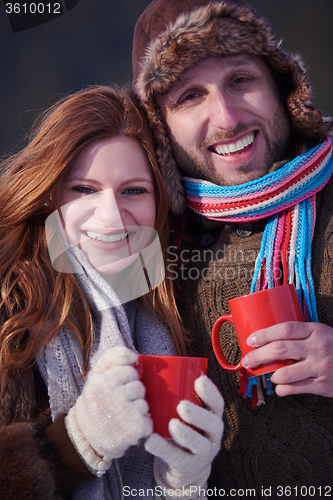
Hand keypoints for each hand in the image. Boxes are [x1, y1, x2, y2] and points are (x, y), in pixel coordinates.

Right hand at [65, 346, 152, 474]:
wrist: (85, 438)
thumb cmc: (96, 401)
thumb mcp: (96, 376)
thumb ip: (112, 358)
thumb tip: (134, 355)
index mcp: (100, 382)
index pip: (130, 370)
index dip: (127, 379)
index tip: (117, 388)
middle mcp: (110, 396)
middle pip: (139, 386)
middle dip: (133, 395)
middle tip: (119, 404)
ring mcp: (123, 412)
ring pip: (144, 404)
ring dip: (137, 410)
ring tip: (122, 417)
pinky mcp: (134, 429)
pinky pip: (149, 421)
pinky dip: (142, 426)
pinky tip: (128, 428)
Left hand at [144, 375, 223, 498]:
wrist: (182, 468)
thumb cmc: (181, 429)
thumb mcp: (184, 414)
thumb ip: (176, 394)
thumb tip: (148, 363)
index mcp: (212, 418)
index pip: (217, 404)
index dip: (211, 392)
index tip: (199, 380)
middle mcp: (212, 436)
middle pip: (213, 424)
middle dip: (199, 414)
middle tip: (181, 405)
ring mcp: (203, 454)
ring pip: (200, 445)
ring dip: (186, 434)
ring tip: (172, 424)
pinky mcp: (188, 468)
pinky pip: (178, 460)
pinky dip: (163, 450)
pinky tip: (151, 441)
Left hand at [242, 321, 332, 397]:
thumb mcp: (321, 333)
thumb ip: (300, 334)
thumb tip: (266, 337)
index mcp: (316, 331)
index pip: (284, 329)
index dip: (264, 334)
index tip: (250, 340)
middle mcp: (317, 348)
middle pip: (280, 350)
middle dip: (258, 356)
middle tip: (247, 361)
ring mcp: (321, 368)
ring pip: (285, 373)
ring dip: (271, 375)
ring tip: (268, 374)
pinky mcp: (323, 386)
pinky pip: (295, 389)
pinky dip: (282, 389)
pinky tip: (280, 387)